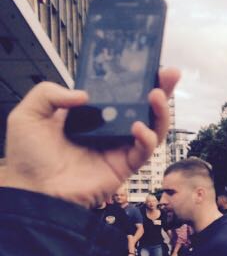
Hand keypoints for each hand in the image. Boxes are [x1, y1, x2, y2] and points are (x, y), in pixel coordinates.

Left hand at [0, 69, 179, 207]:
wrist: (33, 191)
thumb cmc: (28, 157)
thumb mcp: (28, 114)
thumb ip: (50, 94)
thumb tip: (85, 95)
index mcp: (89, 115)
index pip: (118, 94)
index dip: (133, 80)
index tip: (145, 63)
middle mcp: (108, 130)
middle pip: (142, 108)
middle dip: (160, 90)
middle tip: (170, 73)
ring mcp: (118, 148)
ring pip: (151, 128)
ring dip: (160, 112)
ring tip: (157, 95)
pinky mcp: (124, 166)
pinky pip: (144, 151)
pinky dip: (146, 138)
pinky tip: (138, 127)